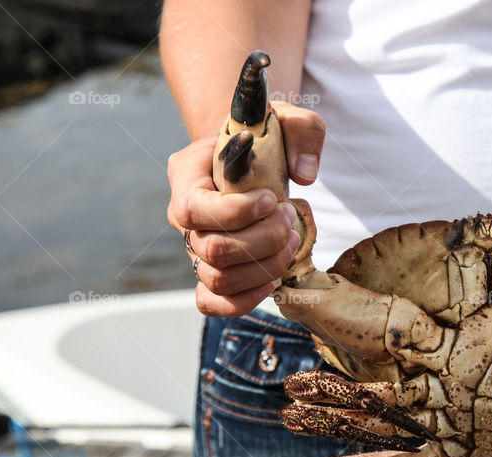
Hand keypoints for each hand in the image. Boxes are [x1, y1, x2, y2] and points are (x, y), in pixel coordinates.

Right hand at [166, 102, 325, 316]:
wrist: (253, 160)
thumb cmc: (264, 139)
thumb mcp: (286, 118)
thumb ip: (303, 129)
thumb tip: (305, 173)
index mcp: (187, 175)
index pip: (192, 208)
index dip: (236, 213)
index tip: (273, 200)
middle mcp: (185, 218)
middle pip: (213, 250)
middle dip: (263, 240)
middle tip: (289, 218)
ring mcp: (196, 249)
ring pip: (218, 279)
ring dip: (265, 266)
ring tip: (291, 240)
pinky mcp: (213, 272)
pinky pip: (213, 303)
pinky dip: (245, 300)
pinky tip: (273, 280)